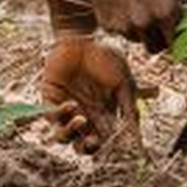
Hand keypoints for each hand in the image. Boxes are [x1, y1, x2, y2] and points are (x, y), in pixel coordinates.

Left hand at [41, 37, 142, 153]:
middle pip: (82, 145)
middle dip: (87, 148)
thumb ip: (129, 110)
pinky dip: (62, 115)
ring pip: (64, 137)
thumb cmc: (105, 59)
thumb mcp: (123, 84)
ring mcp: (65, 110)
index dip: (107, 147)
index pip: (104, 140)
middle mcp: (83, 116)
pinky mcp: (50, 100)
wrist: (83, 38)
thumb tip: (137, 136)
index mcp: (102, 115)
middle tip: (93, 142)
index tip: (114, 148)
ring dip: (72, 134)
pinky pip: (52, 117)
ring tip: (81, 120)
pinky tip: (72, 104)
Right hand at [90, 0, 186, 52]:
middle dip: (157, 40)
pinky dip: (120, 23)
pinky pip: (118, 32)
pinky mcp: (107, 24)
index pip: (175, 44)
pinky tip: (121, 5)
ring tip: (136, 8)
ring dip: (138, 30)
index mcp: (166, 12)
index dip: (175, 42)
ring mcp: (124, 24)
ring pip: (135, 39)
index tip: (173, 38)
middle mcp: (145, 22)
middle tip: (156, 26)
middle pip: (154, 48)